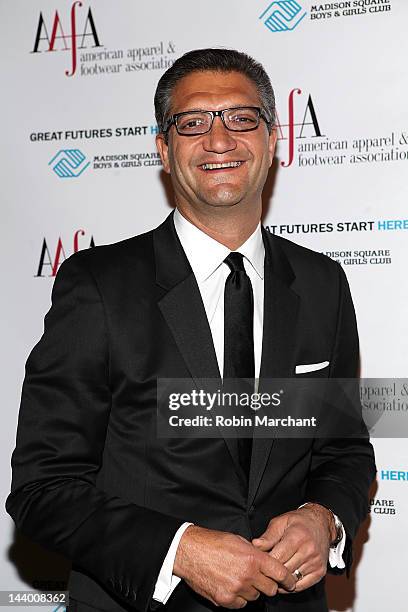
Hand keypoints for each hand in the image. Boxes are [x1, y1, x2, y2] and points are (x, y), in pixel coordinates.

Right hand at [173, 525, 296, 608]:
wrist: (189, 552)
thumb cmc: (212, 542)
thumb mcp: (239, 540)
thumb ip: (255, 553)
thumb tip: (266, 561)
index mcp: (253, 558)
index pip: (280, 573)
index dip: (288, 579)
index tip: (290, 582)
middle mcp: (247, 575)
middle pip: (270, 589)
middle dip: (268, 584)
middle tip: (259, 577)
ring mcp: (236, 590)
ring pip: (255, 597)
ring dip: (251, 590)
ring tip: (239, 577)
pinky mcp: (225, 600)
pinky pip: (241, 604)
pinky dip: (238, 597)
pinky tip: (230, 585)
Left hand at [252, 504, 336, 593]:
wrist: (321, 524)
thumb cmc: (298, 522)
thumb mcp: (281, 522)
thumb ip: (268, 536)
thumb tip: (255, 545)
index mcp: (297, 537)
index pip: (277, 558)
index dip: (265, 562)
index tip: (259, 562)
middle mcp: (308, 551)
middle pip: (284, 571)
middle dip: (271, 572)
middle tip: (264, 570)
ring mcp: (316, 563)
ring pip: (292, 580)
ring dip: (280, 581)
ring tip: (273, 575)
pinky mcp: (320, 572)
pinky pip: (301, 586)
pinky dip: (290, 586)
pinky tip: (284, 580)